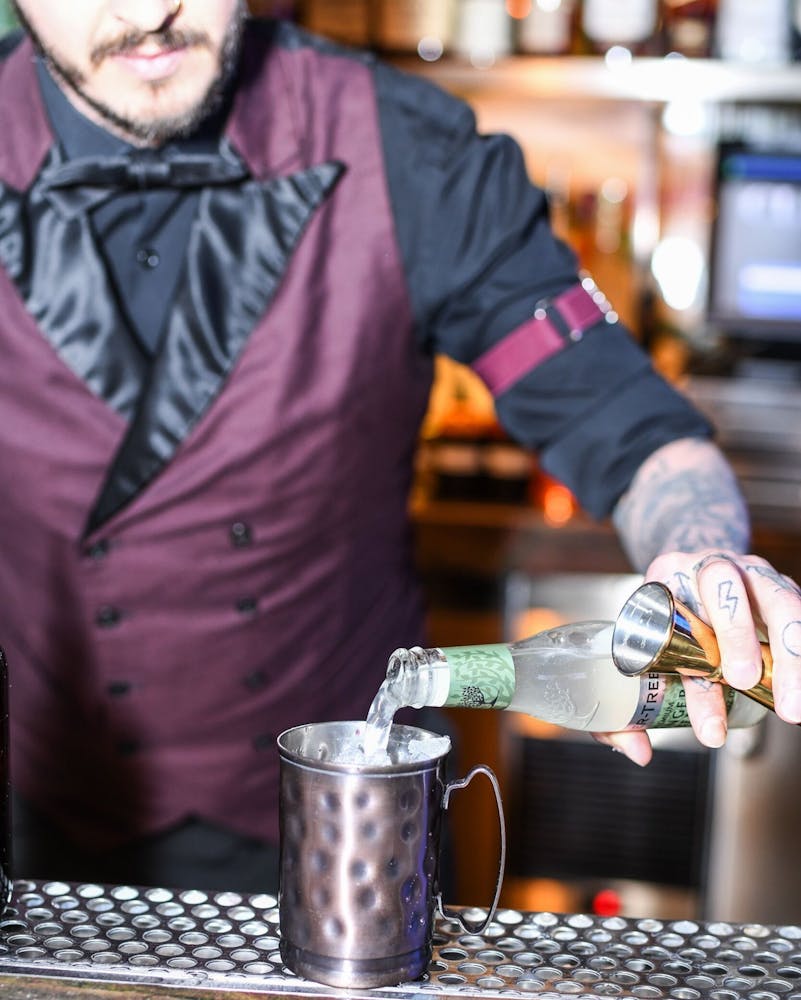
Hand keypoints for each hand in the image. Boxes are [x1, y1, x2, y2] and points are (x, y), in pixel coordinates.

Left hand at [596, 549, 800, 764]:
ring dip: (789, 653)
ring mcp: (752, 573)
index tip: (707, 716)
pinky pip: (799, 609)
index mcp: (667, 574)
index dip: (693, 671)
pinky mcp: (781, 587)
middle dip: (737, 637)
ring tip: (791, 704)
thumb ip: (630, 702)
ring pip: (778, 598)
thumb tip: (639, 752)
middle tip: (744, 682)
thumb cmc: (661, 619)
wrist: (692, 572)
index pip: (676, 620)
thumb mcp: (636, 649)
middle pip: (725, 589)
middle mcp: (711, 566)